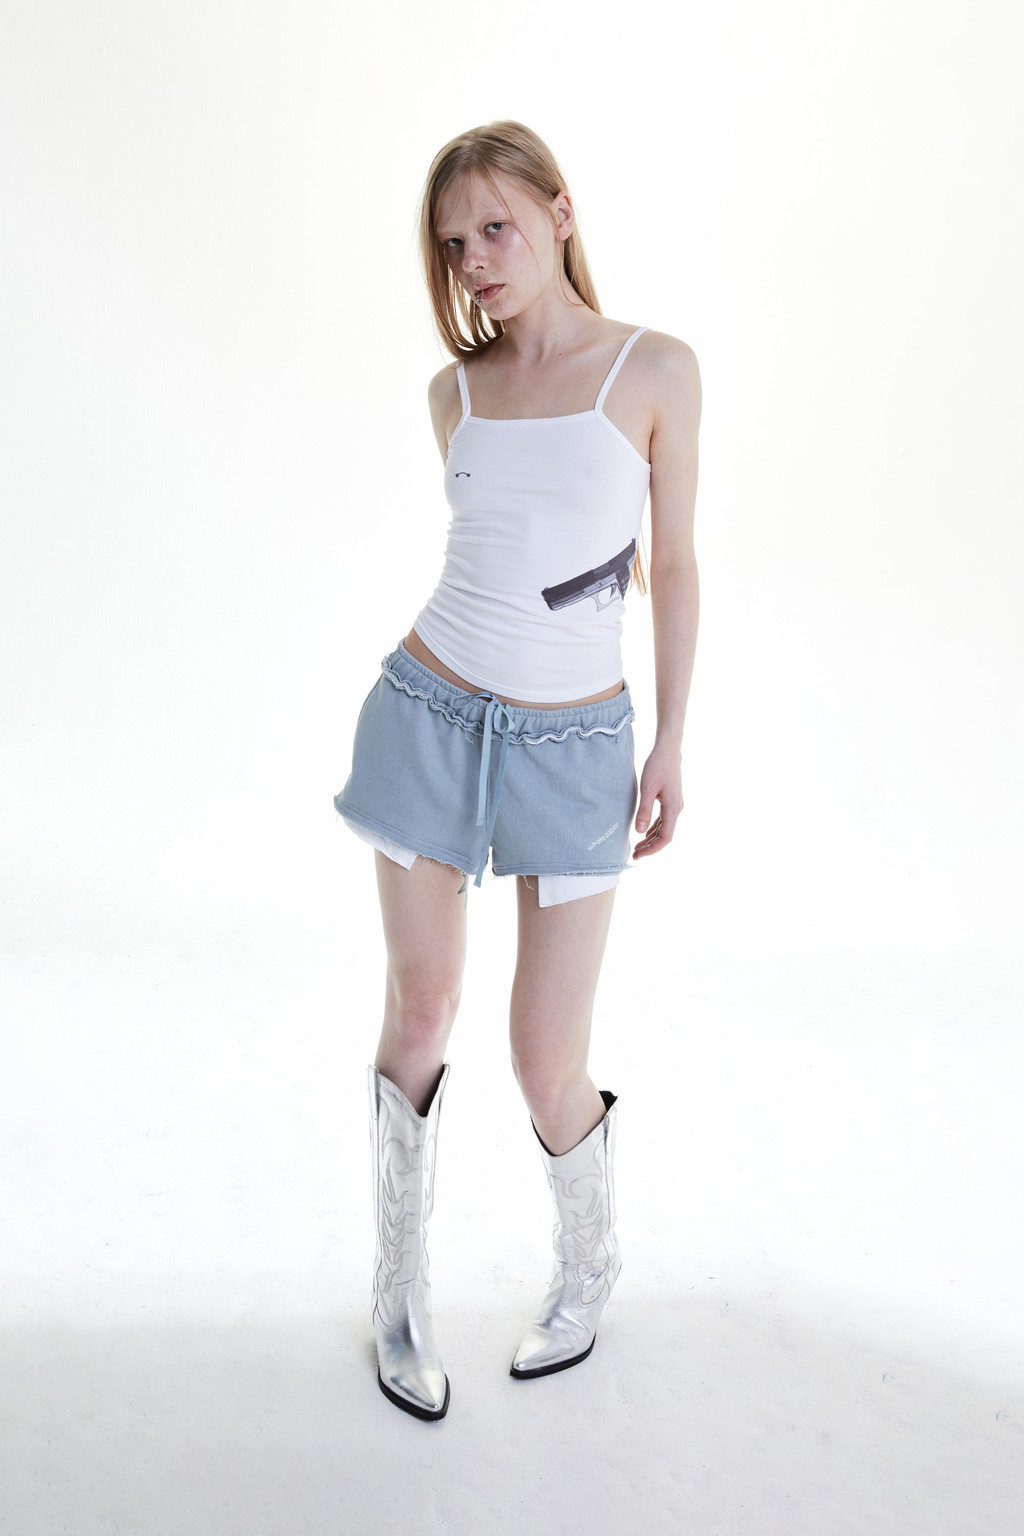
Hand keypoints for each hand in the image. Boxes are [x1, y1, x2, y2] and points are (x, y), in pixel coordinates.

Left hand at [632, 744, 682, 859]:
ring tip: (637, 847)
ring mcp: (675, 805)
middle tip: (635, 855)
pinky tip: (644, 832)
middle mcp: (676, 809)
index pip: (665, 838)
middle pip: (665, 835)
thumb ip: (644, 811)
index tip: (638, 855)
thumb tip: (639, 832)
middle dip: (650, 847)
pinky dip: (654, 828)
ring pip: (665, 828)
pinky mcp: (671, 800)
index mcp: (673, 808)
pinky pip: (664, 820)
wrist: (668, 750)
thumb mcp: (647, 788)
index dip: (652, 849)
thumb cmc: (657, 766)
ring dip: (651, 839)